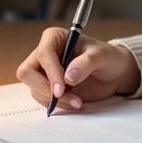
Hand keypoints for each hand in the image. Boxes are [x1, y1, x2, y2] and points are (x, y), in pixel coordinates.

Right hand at [15, 27, 140, 110]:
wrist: (114, 73)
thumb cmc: (108, 58)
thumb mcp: (102, 55)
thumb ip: (86, 63)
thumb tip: (68, 77)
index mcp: (55, 38)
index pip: (43, 54)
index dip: (50, 71)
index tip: (61, 88)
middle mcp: (45, 53)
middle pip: (27, 72)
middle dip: (45, 87)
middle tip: (64, 95)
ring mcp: (44, 71)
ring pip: (34, 88)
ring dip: (55, 99)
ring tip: (77, 100)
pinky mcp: (48, 86)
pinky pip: (42, 98)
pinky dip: (58, 104)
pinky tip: (74, 101)